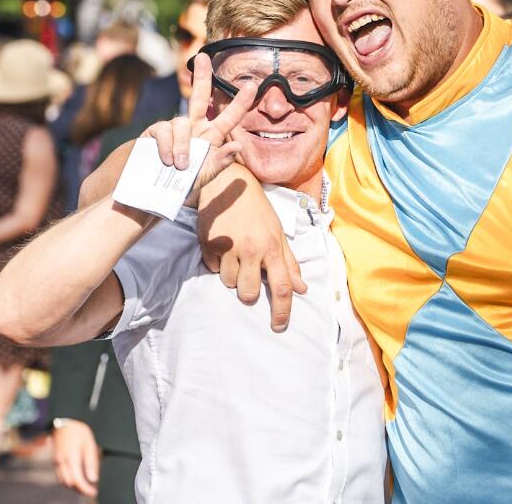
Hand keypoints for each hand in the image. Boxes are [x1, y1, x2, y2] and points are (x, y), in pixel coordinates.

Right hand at [52, 420, 99, 496]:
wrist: (64, 423)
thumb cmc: (79, 432)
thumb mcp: (90, 444)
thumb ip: (91, 463)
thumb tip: (93, 479)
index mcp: (71, 458)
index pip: (78, 480)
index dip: (85, 489)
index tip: (94, 492)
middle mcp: (61, 462)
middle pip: (70, 483)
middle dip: (80, 489)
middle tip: (91, 490)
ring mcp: (56, 463)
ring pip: (64, 481)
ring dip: (74, 486)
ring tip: (86, 485)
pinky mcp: (55, 462)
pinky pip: (61, 476)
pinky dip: (69, 480)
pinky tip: (77, 478)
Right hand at [141, 53, 255, 205]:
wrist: (157, 193)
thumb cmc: (187, 184)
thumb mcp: (207, 175)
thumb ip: (222, 161)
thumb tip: (239, 145)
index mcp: (212, 136)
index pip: (229, 117)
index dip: (240, 102)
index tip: (253, 86)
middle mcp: (194, 126)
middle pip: (199, 96)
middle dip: (202, 76)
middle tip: (202, 56)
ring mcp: (174, 128)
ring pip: (182, 124)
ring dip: (183, 147)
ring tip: (181, 167)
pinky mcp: (155, 132)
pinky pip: (164, 131)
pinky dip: (167, 147)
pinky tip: (167, 161)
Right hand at [198, 164, 305, 330]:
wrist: (228, 184)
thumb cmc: (257, 210)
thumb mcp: (278, 233)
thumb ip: (289, 263)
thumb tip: (302, 288)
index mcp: (272, 247)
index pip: (282, 287)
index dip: (282, 311)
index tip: (279, 326)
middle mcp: (251, 250)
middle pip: (249, 293)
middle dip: (249, 292)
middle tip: (249, 275)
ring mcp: (228, 248)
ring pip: (228, 283)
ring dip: (232, 276)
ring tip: (235, 255)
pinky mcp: (208, 245)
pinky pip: (212, 269)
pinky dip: (217, 263)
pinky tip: (222, 246)